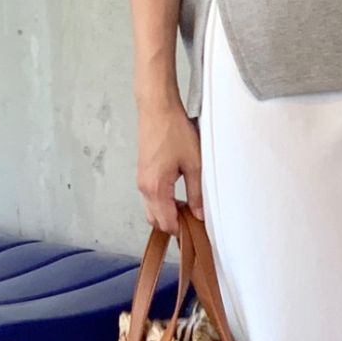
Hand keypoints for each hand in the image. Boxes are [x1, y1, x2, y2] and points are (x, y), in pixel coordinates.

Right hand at [136, 98, 203, 233]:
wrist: (156, 108)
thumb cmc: (174, 131)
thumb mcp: (194, 163)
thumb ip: (197, 192)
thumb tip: (200, 214)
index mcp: (156, 188)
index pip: (166, 223)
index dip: (181, 232)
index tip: (196, 232)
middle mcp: (144, 188)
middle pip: (155, 220)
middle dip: (173, 225)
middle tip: (193, 222)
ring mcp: (141, 180)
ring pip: (151, 209)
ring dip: (167, 214)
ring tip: (188, 208)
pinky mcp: (143, 173)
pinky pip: (150, 197)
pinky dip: (162, 203)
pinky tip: (178, 196)